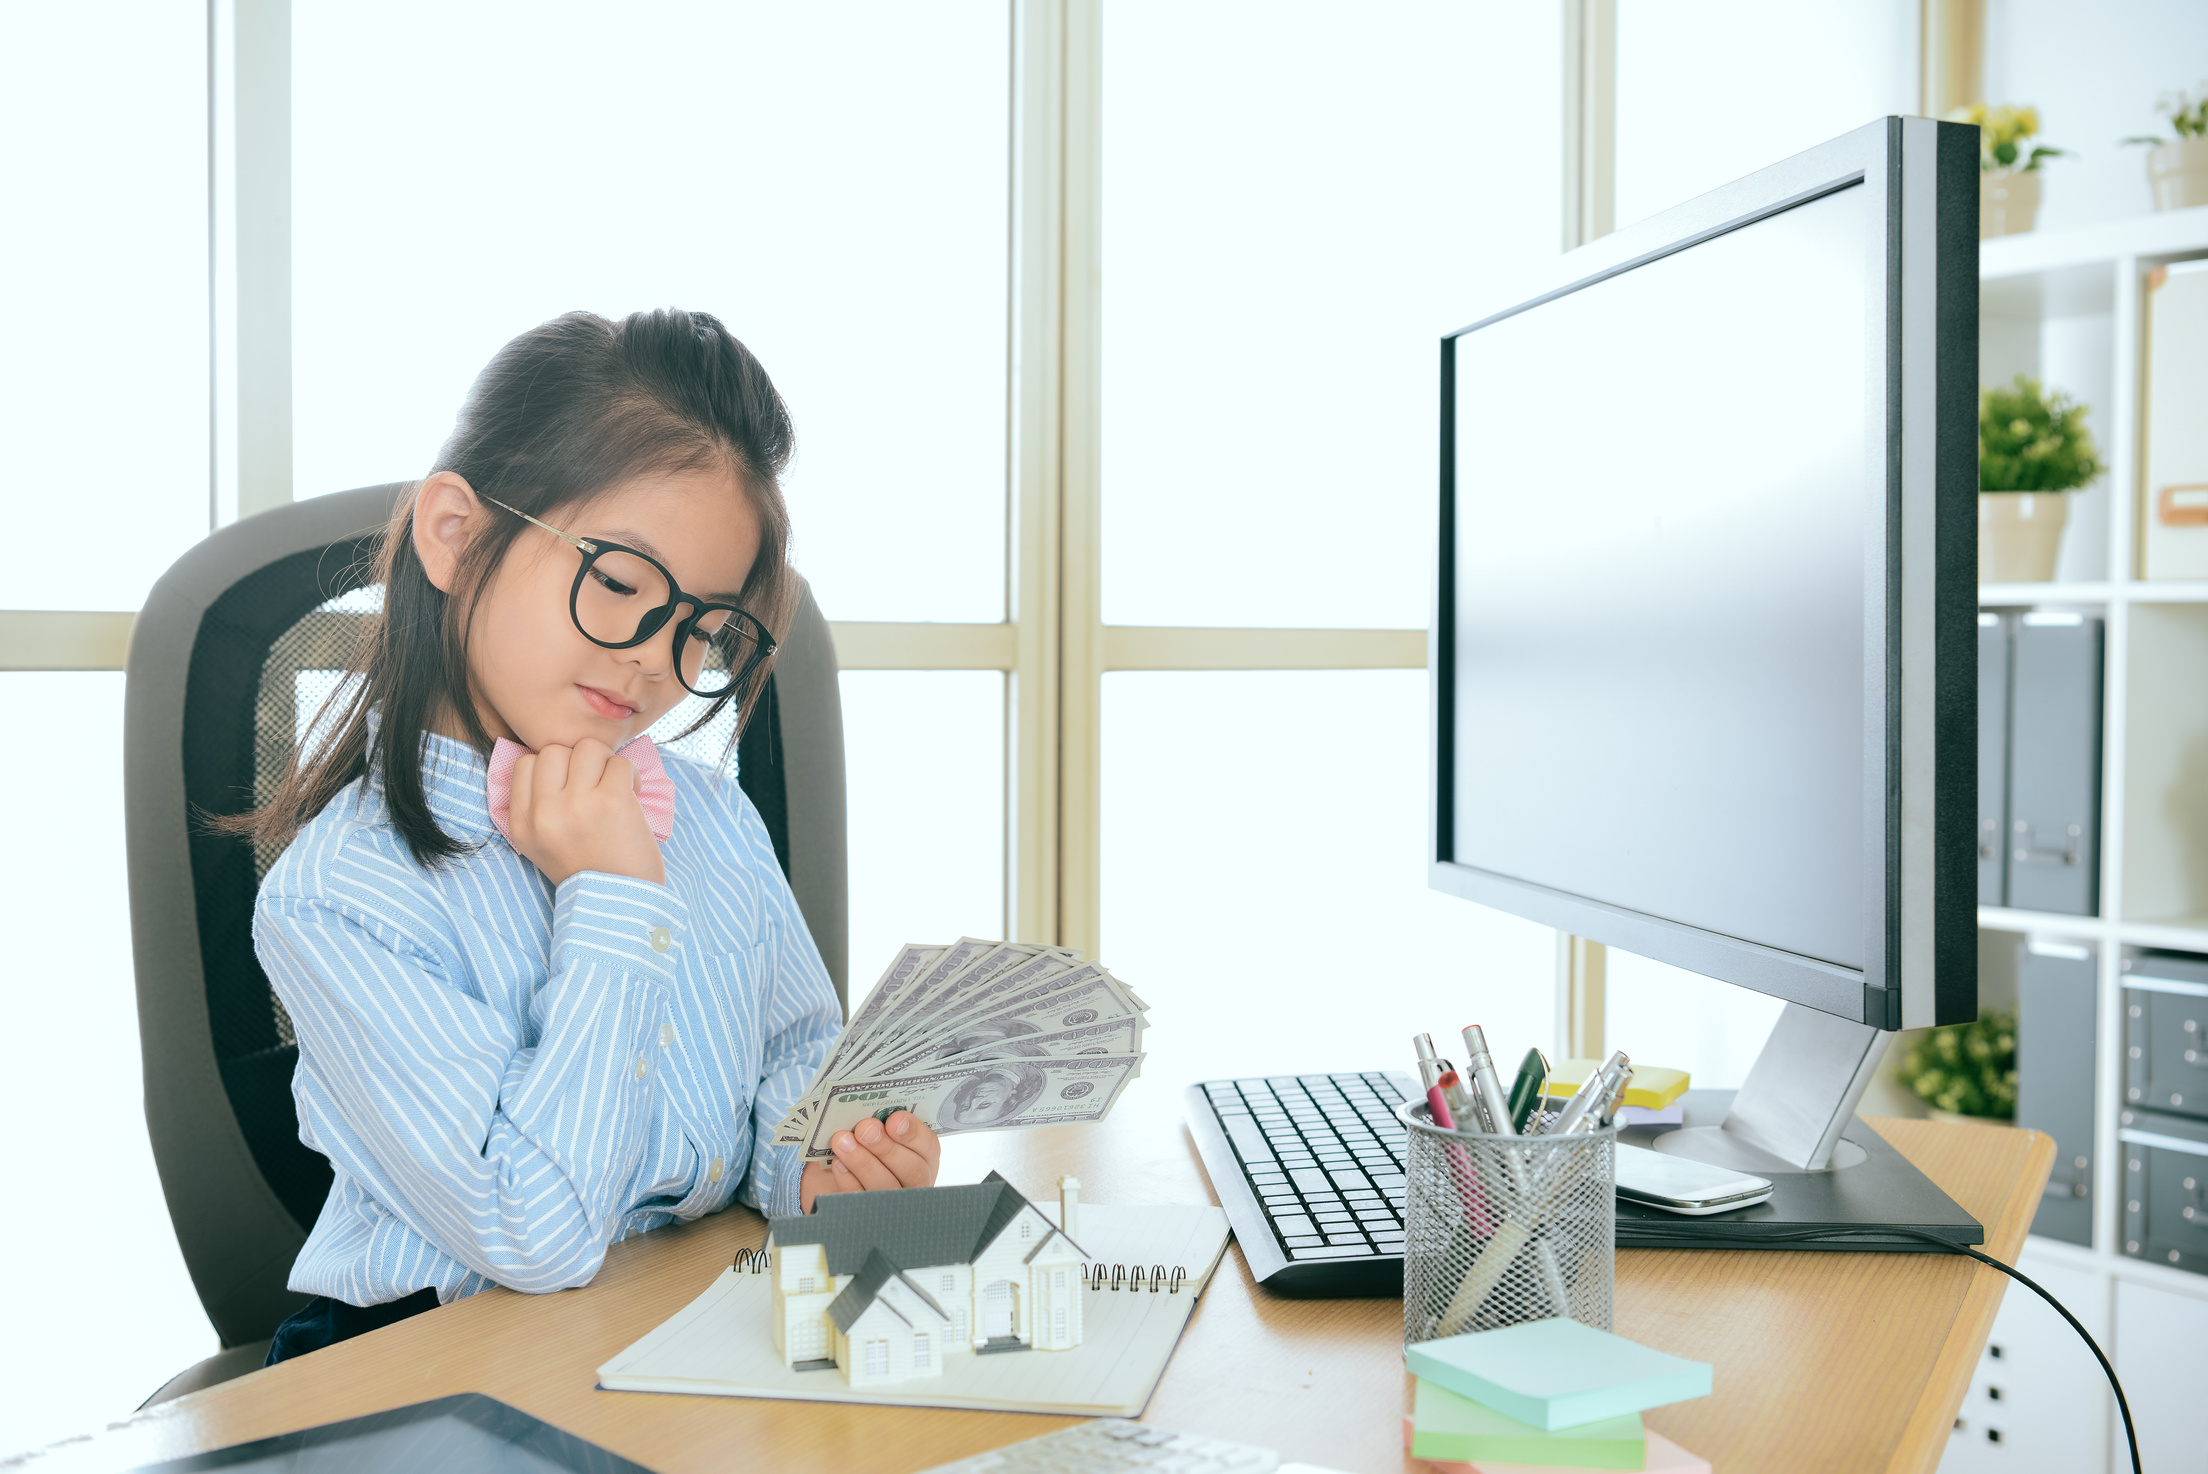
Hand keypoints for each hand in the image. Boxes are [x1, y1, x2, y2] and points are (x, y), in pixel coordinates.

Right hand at [505, 738, 664, 885]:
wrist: (620, 905)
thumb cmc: (589, 871)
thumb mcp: (541, 845)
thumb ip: (537, 806)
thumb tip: (555, 759)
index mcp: (523, 824)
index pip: (525, 763)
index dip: (552, 766)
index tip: (571, 784)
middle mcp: (544, 813)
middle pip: (554, 750)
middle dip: (579, 760)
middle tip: (595, 783)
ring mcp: (577, 804)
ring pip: (587, 747)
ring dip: (605, 762)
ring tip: (614, 786)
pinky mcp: (612, 801)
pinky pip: (619, 763)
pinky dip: (630, 774)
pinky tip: (633, 793)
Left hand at [799, 1110, 940, 1210]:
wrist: (838, 1177)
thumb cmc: (863, 1145)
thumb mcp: (875, 1132)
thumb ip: (880, 1122)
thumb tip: (871, 1109)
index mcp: (924, 1157)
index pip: (929, 1147)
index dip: (913, 1133)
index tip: (894, 1119)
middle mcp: (916, 1183)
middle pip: (912, 1170)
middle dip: (887, 1148)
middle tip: (865, 1128)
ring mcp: (895, 1205)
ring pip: (887, 1188)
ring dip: (864, 1162)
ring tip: (843, 1141)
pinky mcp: (870, 1217)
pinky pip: (862, 1203)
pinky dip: (849, 1182)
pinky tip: (838, 1164)